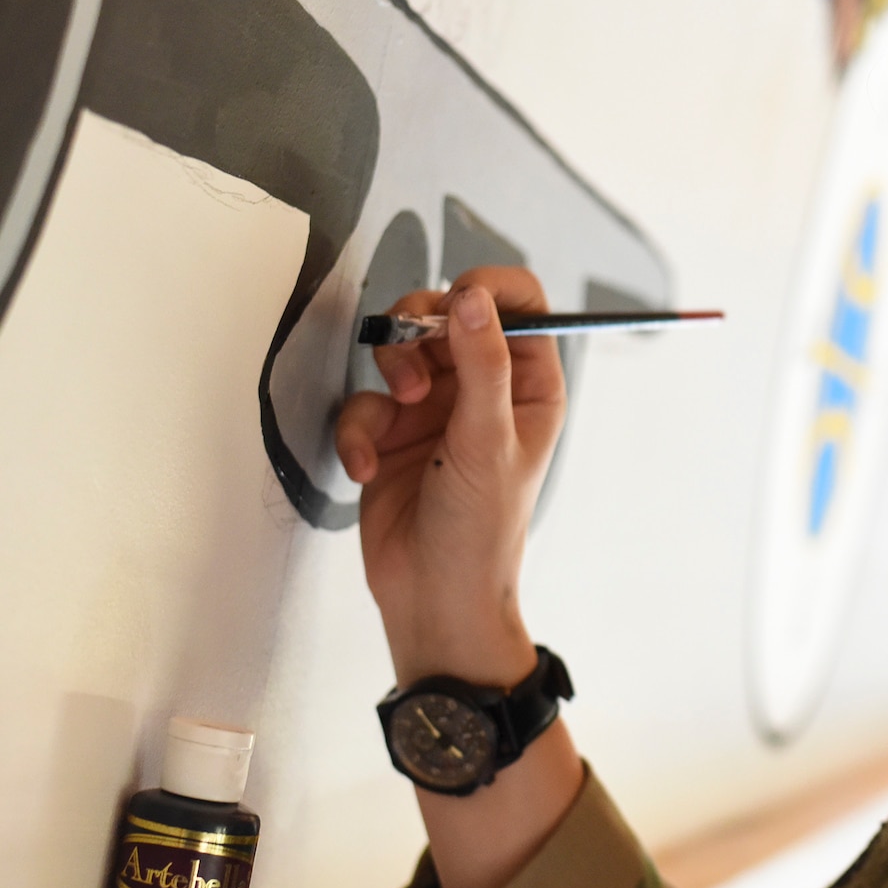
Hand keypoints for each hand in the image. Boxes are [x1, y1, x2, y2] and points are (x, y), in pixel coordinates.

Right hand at [335, 267, 563, 685]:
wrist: (433, 597)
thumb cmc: (481, 529)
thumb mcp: (487, 441)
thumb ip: (481, 364)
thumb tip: (474, 298)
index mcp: (529, 384)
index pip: (519, 303)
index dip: (486, 290)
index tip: (454, 303)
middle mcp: (484, 388)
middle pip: (446, 314)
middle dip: (418, 330)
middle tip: (410, 368)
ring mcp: (435, 409)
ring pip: (397, 351)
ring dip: (386, 376)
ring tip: (393, 416)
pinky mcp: (391, 434)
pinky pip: (362, 403)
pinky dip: (358, 432)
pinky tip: (367, 468)